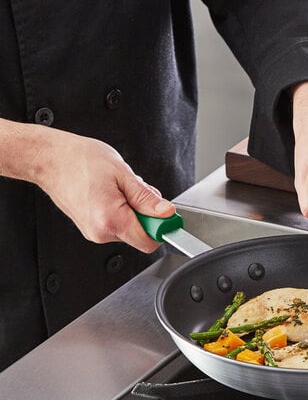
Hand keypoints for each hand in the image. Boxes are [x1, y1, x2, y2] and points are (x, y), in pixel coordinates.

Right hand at [14, 122, 174, 252]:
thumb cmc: (79, 160)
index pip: (149, 241)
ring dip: (134, 209)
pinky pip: (118, 224)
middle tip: (134, 189)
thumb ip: (146, 198)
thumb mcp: (122, 173)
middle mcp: (101, 232)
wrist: (49, 159)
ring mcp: (94, 232)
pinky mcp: (92, 228)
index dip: (162, 226)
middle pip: (141, 234)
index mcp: (110, 220)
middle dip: (147, 213)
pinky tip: (111, 193)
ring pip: (131, 228)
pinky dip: (123, 210)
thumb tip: (166, 212)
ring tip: (118, 187)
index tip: (164, 212)